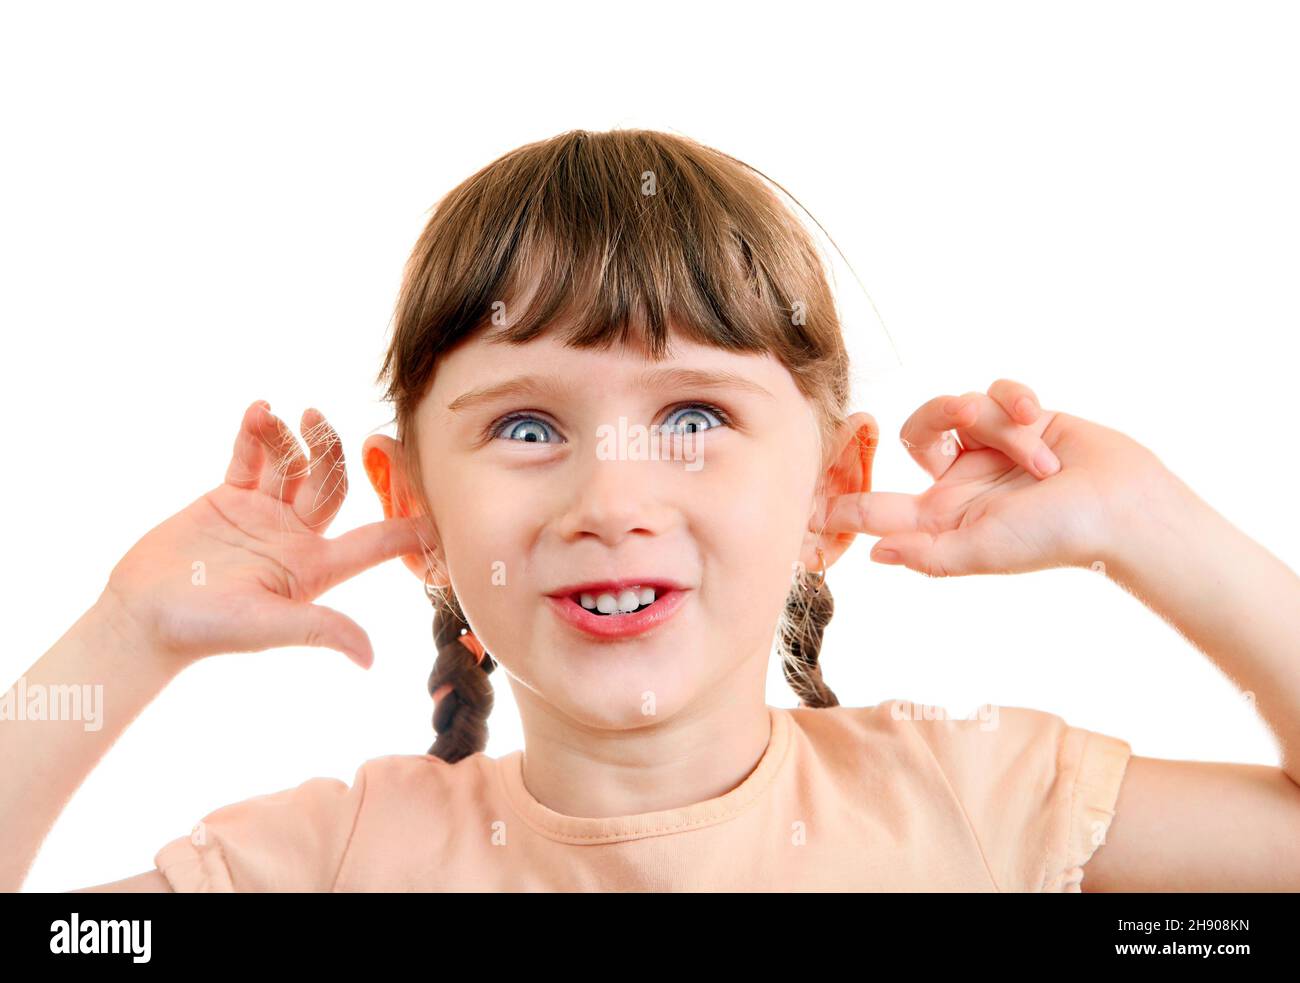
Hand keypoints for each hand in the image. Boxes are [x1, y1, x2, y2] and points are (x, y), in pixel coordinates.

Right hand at [99, 401, 424, 667]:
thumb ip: (320, 628)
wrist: (143, 617)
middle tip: (316, 420)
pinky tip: (258, 411)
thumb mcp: (268, 627)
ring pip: (292, 464)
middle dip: (330, 450)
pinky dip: (255, 434)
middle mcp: (298, 536)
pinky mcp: (230, 499)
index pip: (375, 541)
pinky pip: (251, 459)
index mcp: (318, 565)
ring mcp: (265, 514)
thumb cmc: (206, 629)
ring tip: (272, 416)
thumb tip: (369, 660)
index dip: (407, 527)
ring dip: (288, 437)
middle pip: (332, 484)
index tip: (438, 505)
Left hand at [824, 379, 1180, 576]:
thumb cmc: (1054, 536)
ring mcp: (987, 447)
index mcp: (941, 516)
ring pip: (960, 406)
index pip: (877, 508)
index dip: (841, 504)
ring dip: (999, 425)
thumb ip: (926, 555)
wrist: (1123, 505)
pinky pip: (996, 391)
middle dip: (935, 420)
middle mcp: (958, 480)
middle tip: (960, 415)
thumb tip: (873, 556)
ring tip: (1039, 455)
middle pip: (912, 431)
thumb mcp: (982, 551)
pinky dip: (1018, 404)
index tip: (800, 500)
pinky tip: (1041, 421)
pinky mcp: (1018, 419)